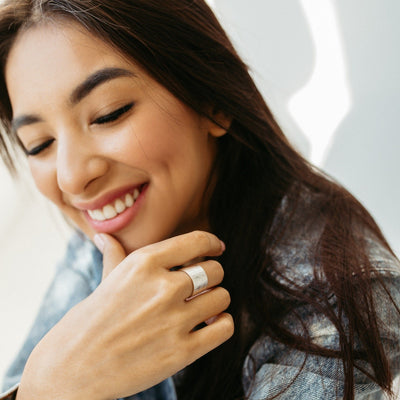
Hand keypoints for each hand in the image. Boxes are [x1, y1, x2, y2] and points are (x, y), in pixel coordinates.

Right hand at [17, 231, 232, 399]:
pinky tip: (209, 324)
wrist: (73, 367)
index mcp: (145, 262)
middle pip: (215, 270)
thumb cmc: (90, 319)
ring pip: (222, 297)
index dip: (212, 243)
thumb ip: (113, 254)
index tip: (216, 249)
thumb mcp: (105, 279)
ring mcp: (174, 320)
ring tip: (203, 307)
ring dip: (216, 300)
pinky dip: (222, 324)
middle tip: (201, 286)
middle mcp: (163, 287)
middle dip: (212, 276)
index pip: (197, 241)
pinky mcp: (181, 352)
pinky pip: (224, 327)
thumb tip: (103, 235)